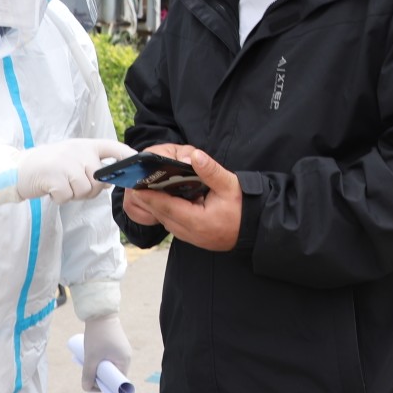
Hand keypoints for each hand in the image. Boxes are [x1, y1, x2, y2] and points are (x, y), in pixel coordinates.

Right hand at [17, 139, 134, 203]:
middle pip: (99, 180)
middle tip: (72, 187)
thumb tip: (108, 182)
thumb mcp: (72, 159)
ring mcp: (67, 162)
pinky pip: (69, 196)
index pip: (113, 147)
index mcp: (85, 145)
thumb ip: (90, 166)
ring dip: (74, 195)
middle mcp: (79, 151)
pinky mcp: (55, 176)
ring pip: (85, 190)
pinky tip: (52, 190)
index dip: (128, 155)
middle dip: (89, 190)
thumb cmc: (48, 165)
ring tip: (61, 186)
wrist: (17, 169)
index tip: (138, 162)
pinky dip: (60, 199)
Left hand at [81, 315, 132, 391]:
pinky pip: (109, 358)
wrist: (99, 313)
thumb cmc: (97, 336)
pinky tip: (91, 357)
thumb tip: (86, 388)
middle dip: (100, 376)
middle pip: (113, 374)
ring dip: (99, 368)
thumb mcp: (91, 358)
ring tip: (88, 363)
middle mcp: (126, 356)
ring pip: (110, 366)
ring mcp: (122, 350)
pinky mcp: (116, 344)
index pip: (118, 381)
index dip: (106, 386)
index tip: (94, 385)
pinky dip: (101, 361)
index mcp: (125, 361)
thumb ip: (88, 374)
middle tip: (88, 373)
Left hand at [121, 147, 242, 251]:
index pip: (167, 207)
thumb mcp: (230, 184)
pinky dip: (165, 211)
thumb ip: (211, 170)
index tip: (136, 185)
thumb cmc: (244, 207)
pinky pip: (173, 224)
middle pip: (162, 215)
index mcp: (198, 221)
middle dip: (148, 199)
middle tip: (135, 183)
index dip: (150, 196)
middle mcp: (191, 233)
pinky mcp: (193, 237)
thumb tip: (195, 155)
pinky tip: (163, 199)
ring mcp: (191, 237)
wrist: (256, 227)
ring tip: (146, 188)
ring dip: (155, 206)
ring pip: (166, 220)